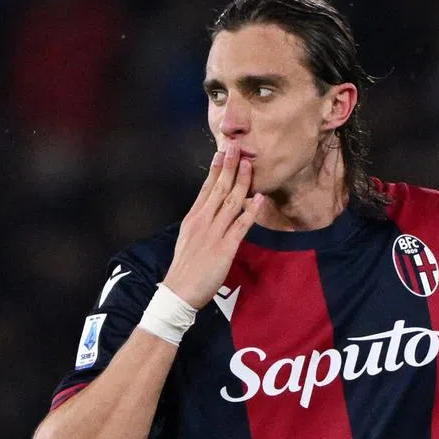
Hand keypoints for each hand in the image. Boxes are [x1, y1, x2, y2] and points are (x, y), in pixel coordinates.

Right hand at [163, 143, 263, 308]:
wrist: (179, 291)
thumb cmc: (184, 269)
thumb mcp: (188, 239)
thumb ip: (200, 225)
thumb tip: (211, 214)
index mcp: (193, 218)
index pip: (206, 188)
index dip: (216, 169)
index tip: (222, 152)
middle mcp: (203, 221)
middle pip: (218, 189)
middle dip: (229, 167)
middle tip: (237, 147)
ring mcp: (214, 233)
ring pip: (230, 202)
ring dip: (242, 182)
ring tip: (250, 165)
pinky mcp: (225, 247)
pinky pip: (240, 225)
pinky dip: (250, 211)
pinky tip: (259, 198)